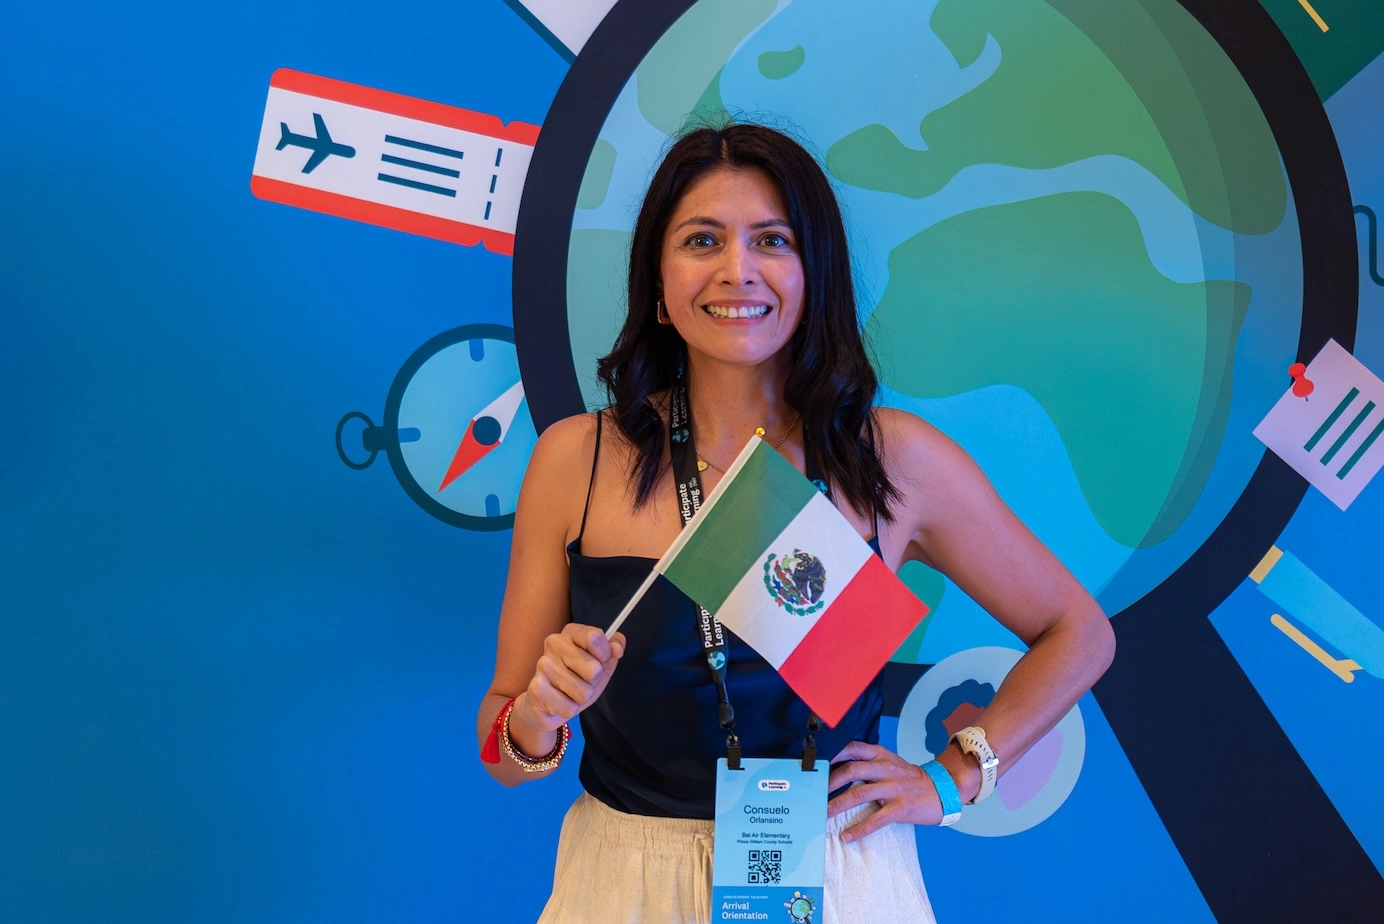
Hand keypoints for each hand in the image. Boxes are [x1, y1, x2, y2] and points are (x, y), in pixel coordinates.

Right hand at [518, 624, 626, 732]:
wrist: (548, 704)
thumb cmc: (577, 680)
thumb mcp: (601, 663)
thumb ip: (613, 650)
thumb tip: (617, 648)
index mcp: (571, 632)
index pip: (595, 638)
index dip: (604, 655)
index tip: (599, 661)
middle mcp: (554, 643)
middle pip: (593, 669)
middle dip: (593, 682)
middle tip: (581, 681)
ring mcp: (543, 665)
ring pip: (583, 692)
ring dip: (581, 698)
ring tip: (569, 692)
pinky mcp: (536, 688)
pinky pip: (569, 707)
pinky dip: (569, 709)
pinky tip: (559, 702)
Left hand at [826, 741, 944, 841]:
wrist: (941, 789)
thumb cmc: (907, 777)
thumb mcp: (888, 761)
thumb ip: (866, 761)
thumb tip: (835, 766)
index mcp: (880, 755)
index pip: (852, 748)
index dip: (833, 754)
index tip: (815, 763)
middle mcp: (885, 769)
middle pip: (852, 770)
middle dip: (830, 782)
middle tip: (813, 792)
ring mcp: (894, 788)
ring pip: (860, 794)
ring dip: (838, 804)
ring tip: (823, 814)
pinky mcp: (901, 808)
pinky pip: (877, 819)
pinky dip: (860, 829)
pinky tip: (847, 836)